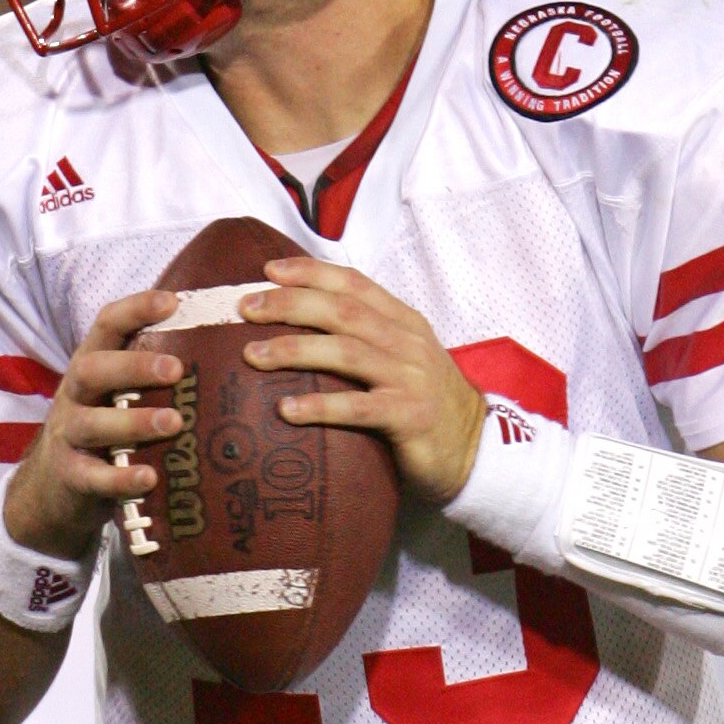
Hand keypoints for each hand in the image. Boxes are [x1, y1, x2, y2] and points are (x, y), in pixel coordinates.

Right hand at [3, 292, 186, 559]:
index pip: (106, 326)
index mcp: (92, 365)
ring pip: (92, 424)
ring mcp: (69, 436)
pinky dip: (121, 479)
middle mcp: (76, 395)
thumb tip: (217, 343)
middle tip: (177, 369)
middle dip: (133, 366)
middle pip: (92, 369)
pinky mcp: (71, 477)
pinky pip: (94, 477)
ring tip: (175, 423)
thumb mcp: (118, 395)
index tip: (173, 302)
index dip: (135, 309)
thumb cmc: (105, 431)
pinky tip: (149, 477)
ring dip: (134, 422)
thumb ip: (151, 372)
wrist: (53, 488)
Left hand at [242, 259, 485, 504]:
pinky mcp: (410, 417)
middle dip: (289, 304)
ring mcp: (410, 378)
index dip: (310, 272)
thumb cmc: (428, 409)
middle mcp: (407, 343)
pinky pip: (357, 407)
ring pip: (346, 351)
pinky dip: (320, 406)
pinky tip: (287, 409)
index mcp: (404, 322)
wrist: (478, 453)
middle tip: (245, 309)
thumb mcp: (404, 362)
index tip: (267, 270)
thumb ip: (367, 341)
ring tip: (252, 354)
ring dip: (294, 349)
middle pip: (342, 310)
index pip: (354, 282)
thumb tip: (304, 330)